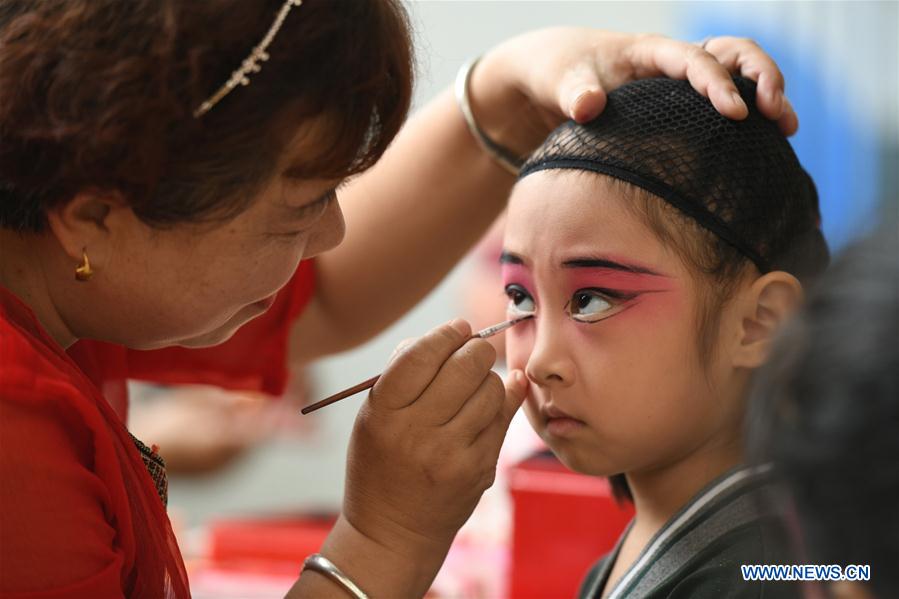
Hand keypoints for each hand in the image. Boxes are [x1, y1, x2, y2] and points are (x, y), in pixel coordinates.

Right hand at [342, 319, 527, 556]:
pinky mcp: (480, 470)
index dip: (445, 334)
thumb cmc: (380, 464)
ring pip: (490, 389)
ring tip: (476, 383)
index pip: (420, 355)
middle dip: (476, 348)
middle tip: (475, 348)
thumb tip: (446, 336)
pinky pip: (503, 417)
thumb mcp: (372, 417)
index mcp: (383, 413)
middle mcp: (417, 432)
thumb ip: (400, 373)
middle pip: (464, 366)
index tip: (458, 328)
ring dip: (489, 376)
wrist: (394, 532)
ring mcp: (452, 454)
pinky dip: (505, 398)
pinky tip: (503, 390)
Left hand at [470, 29, 795, 157]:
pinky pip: (726, 101)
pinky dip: (749, 116)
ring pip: (739, 74)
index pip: (695, 59)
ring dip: (768, 93)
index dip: (718, 84)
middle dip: (762, 77)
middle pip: (734, 53)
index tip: (736, 114)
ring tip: (786, 129)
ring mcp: (683, 81)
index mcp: (651, 51)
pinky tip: (765, 146)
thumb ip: (575, 93)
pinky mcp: (683, 103)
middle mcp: (675, 61)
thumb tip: (590, 106)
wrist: (555, 76)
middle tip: (776, 115)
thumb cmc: (559, 74)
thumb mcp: (560, 81)